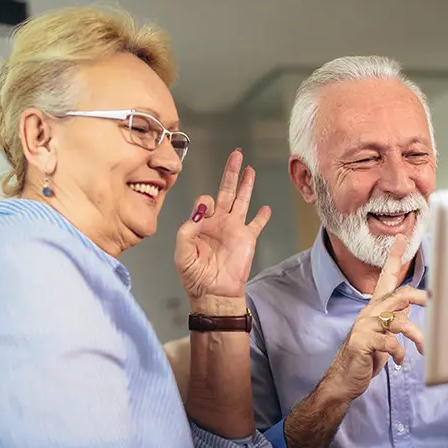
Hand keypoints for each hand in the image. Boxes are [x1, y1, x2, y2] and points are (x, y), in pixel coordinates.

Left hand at [175, 149, 270, 305]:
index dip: (204, 201)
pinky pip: (256, 224)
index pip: (204, 201)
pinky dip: (262, 216)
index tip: (205, 211)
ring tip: (250, 168)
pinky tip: (266, 207)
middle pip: (226, 190)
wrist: (214, 293)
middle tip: (236, 155)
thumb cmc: (195, 276)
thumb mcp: (182, 253)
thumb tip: (199, 213)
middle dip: (231, 172)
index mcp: (201, 223)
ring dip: (246, 184)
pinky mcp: (248, 239)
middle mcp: (218, 222)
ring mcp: (234, 229)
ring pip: (242, 200)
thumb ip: (186, 231)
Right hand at [321, 235, 426, 403]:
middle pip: (399, 295)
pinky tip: (397, 361)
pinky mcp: (362, 342)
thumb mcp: (386, 334)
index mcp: (375, 308)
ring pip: (398, 322)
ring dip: (417, 336)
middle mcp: (369, 313)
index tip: (401, 238)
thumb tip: (413, 304)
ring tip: (424, 349)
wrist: (345, 378)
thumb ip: (397, 318)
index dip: (394, 257)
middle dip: (421, 297)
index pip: (386, 277)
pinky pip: (390, 342)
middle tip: (436, 301)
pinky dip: (398, 353)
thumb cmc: (368, 355)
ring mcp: (364, 326)